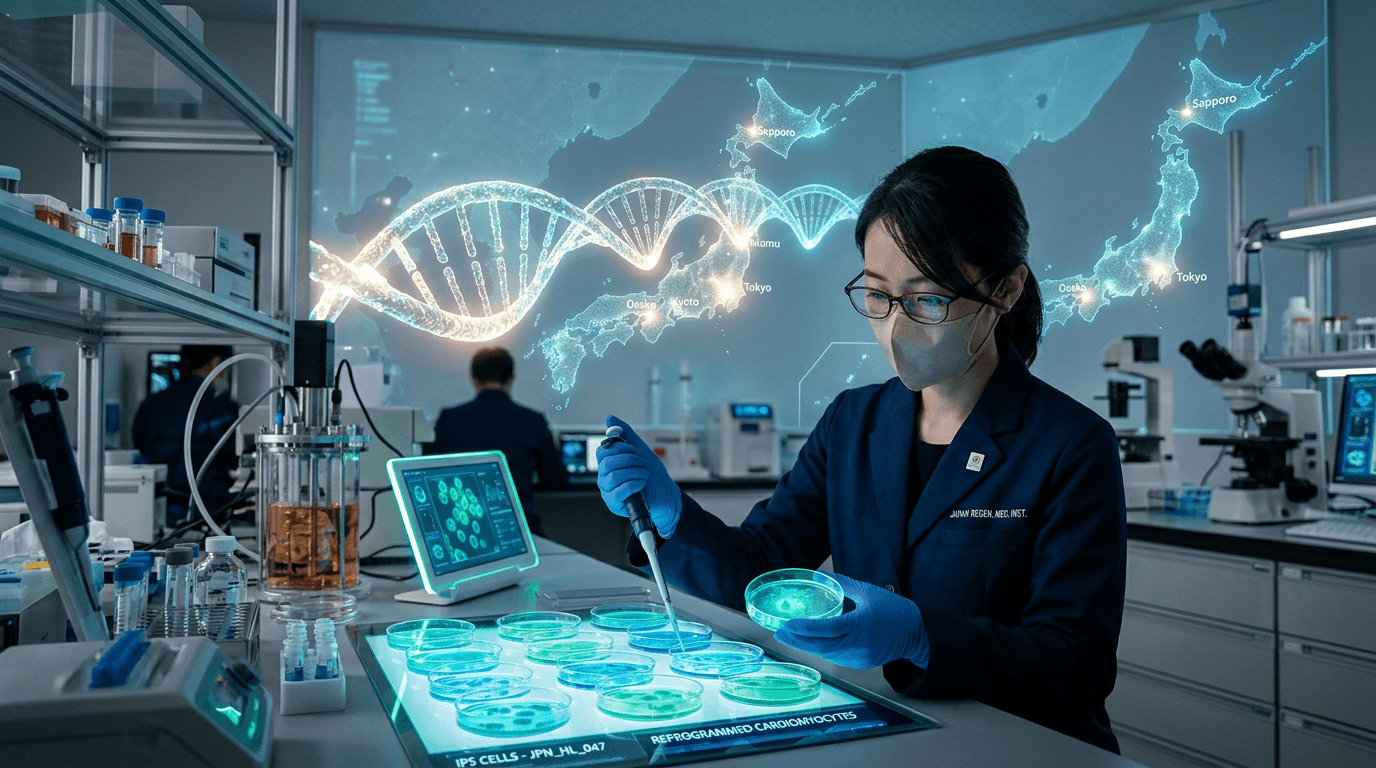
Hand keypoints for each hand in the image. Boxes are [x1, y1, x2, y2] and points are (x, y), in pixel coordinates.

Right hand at [595, 415, 682, 537]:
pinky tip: (642, 483)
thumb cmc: (652, 474)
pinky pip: (618, 492)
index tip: (634, 450)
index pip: (602, 451)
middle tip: (642, 463)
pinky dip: (633, 484)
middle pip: (606, 464)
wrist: (665, 494)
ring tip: (645, 474)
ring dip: (634, 472)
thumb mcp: (640, 449)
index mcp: (609, 464)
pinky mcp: (615, 504)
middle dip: (629, 460)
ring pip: (612, 477)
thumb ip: (625, 434)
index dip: (618, 448)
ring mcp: (608, 491)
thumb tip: (609, 418)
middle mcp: (605, 477)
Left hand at [774, 573, 928, 669]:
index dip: (805, 628)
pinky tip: (811, 642)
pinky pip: (836, 658)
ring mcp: (859, 657)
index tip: (787, 624)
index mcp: (860, 624)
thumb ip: (842, 583)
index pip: (827, 629)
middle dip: (798, 640)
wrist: (916, 633)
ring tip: (790, 636)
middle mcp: (858, 643)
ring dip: (807, 646)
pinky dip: (822, 650)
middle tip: (780, 632)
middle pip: (822, 646)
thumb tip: (819, 575)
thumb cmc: (893, 610)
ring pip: (827, 654)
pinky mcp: (861, 663)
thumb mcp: (868, 591)